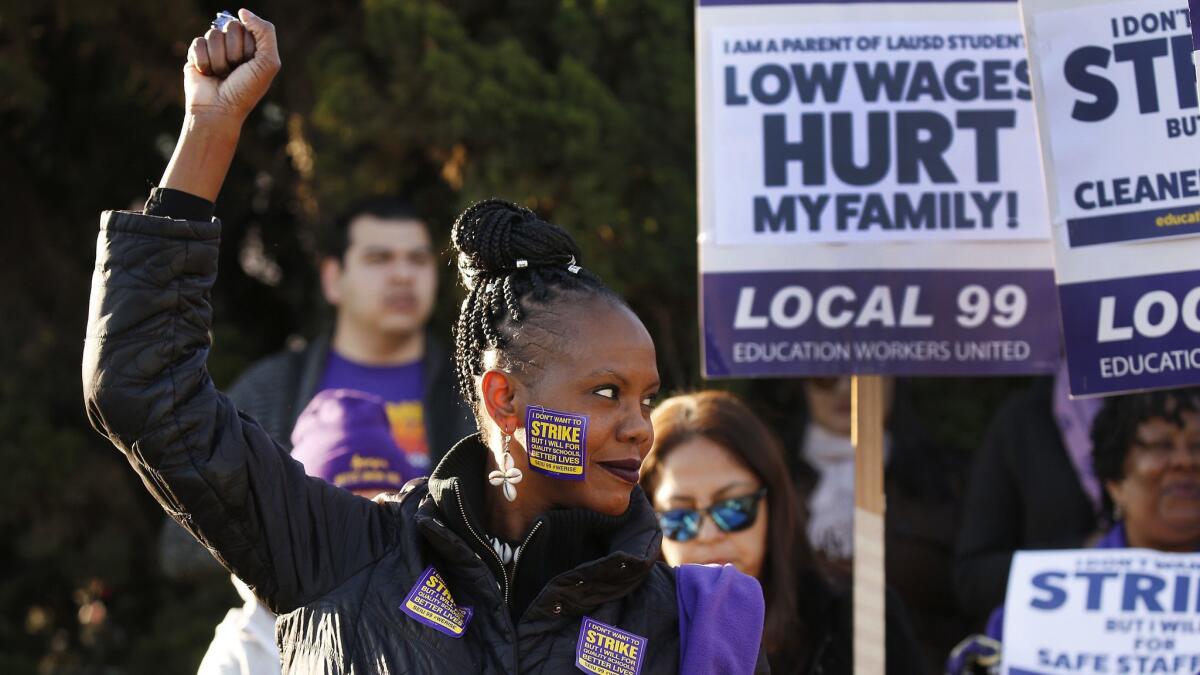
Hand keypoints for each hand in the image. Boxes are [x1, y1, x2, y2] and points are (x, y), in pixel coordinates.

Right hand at [184, 8, 279, 122]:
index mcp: (253, 46)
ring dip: (218, 59)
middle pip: (230, 28)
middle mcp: (234, 45)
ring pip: (213, 35)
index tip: (248, 66)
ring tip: (221, 75)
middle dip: (233, 53)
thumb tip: (243, 11)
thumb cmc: (246, 90)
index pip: (247, 27)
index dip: (247, 48)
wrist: (219, 110)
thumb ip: (265, 32)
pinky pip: (197, 43)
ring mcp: (215, 49)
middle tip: (234, 71)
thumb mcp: (268, 63)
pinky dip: (203, 61)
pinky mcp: (197, 54)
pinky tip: (207, 74)